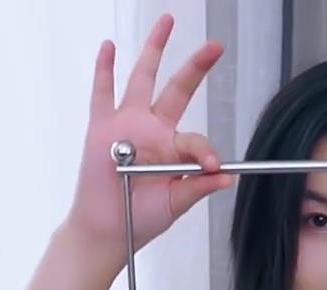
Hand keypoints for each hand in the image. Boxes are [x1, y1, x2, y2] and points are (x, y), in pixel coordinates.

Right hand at [64, 14, 234, 256]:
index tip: (210, 166)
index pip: (195, 137)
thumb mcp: (176, 203)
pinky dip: (105, 69)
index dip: (205, 150)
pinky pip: (103, 92)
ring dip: (155, 50)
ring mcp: (126, 124)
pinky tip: (110, 47)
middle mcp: (152, 129)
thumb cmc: (140, 218)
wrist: (106, 230)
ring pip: (142, 78)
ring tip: (168, 23)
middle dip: (196, 66)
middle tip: (215, 45)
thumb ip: (198, 187)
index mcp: (173, 148)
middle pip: (178, 88)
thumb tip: (225, 176)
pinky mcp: (101, 127)